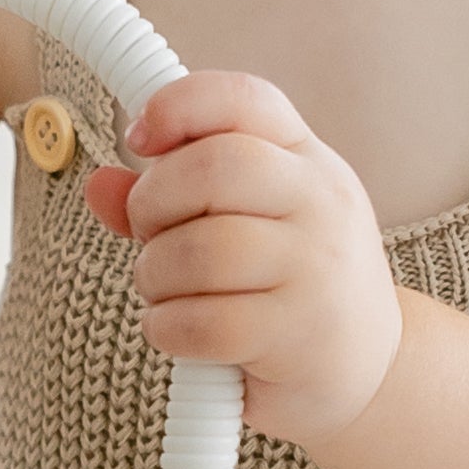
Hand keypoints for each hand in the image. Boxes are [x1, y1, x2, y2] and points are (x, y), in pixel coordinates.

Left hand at [82, 69, 404, 450]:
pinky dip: (168, 329)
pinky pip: (203, 322)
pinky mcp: (300, 332)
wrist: (370, 369)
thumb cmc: (290, 288)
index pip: (243, 99)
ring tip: (167, 294)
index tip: (140, 141)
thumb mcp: (244, 226)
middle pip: (213, 168)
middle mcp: (321, 201)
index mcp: (307, 159)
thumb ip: (171, 202)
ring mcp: (317, 266)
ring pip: (199, 251)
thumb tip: (98, 186)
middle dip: (154, 204)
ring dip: (155, 276)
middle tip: (151, 237)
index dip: (178, 106)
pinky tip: (179, 334)